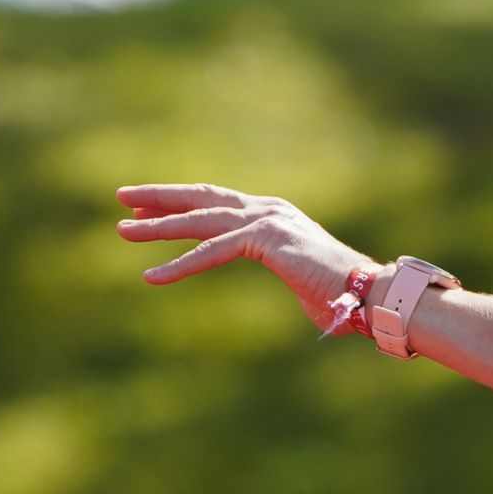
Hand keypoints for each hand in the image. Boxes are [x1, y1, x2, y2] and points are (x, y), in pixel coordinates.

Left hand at [116, 183, 374, 333]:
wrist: (371, 292)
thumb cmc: (343, 295)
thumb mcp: (300, 279)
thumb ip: (287, 275)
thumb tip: (302, 297)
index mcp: (274, 214)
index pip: (217, 201)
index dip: (180, 201)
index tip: (145, 204)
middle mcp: (268, 210)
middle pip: (202, 198)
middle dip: (160, 197)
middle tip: (122, 196)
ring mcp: (267, 221)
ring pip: (200, 221)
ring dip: (157, 227)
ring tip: (122, 231)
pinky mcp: (266, 240)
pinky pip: (213, 251)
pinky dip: (181, 265)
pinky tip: (152, 276)